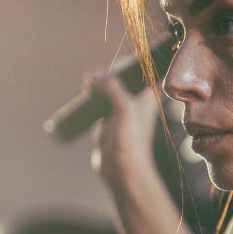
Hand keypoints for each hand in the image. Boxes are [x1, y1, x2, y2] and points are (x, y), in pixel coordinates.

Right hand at [83, 68, 161, 186]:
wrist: (122, 169)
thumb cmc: (130, 140)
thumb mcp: (123, 109)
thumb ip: (112, 88)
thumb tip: (94, 74)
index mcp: (147, 96)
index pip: (140, 69)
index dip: (125, 64)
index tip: (111, 69)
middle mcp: (136, 101)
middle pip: (121, 77)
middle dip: (106, 73)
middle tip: (92, 78)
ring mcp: (121, 110)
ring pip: (108, 89)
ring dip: (97, 84)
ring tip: (87, 84)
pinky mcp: (108, 120)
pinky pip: (99, 102)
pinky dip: (91, 97)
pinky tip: (85, 94)